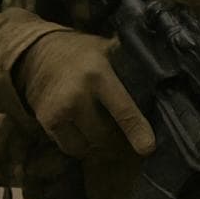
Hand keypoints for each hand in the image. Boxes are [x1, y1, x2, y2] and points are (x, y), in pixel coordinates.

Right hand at [15, 30, 153, 157]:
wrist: (35, 54)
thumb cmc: (82, 53)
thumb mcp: (107, 50)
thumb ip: (130, 63)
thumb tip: (164, 73)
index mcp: (99, 76)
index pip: (123, 110)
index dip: (137, 131)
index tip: (148, 148)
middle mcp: (77, 96)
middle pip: (105, 134)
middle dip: (118, 138)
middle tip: (125, 133)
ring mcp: (59, 111)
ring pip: (87, 145)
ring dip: (98, 144)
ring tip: (104, 128)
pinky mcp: (46, 122)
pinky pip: (70, 146)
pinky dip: (80, 143)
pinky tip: (84, 128)